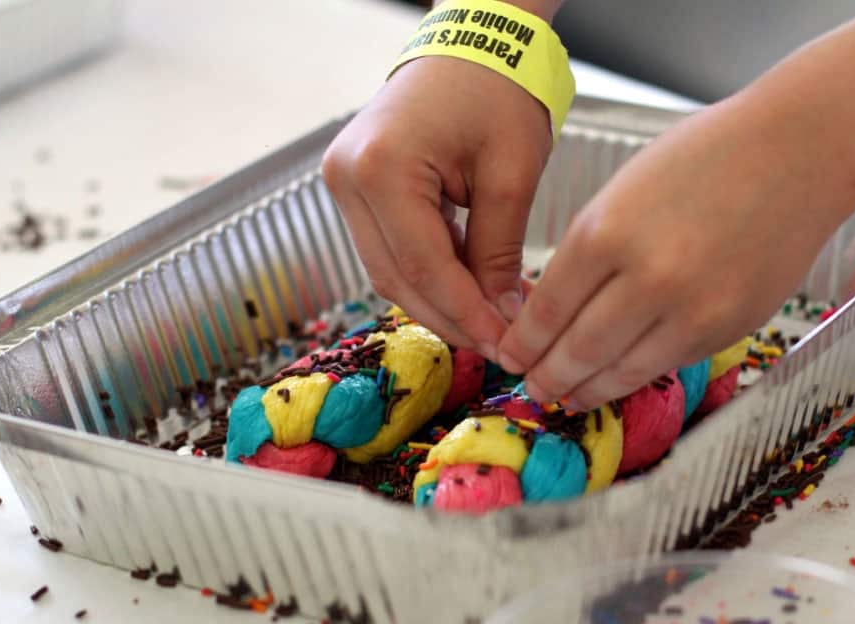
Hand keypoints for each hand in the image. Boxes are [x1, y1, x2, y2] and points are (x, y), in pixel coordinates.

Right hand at [322, 56, 552, 358]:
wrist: (471, 47)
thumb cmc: (496, 93)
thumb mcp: (511, 174)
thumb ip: (500, 253)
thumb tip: (502, 318)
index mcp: (382, 168)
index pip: (424, 267)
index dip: (465, 314)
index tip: (504, 345)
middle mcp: (348, 179)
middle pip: (397, 278)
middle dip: (450, 317)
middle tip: (498, 343)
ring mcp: (344, 183)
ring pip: (389, 271)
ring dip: (438, 301)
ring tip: (488, 320)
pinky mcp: (356, 188)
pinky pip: (389, 249)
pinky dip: (428, 274)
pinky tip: (467, 288)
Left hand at [497, 98, 854, 408]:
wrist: (798, 151)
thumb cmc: (707, 156)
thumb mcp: (624, 190)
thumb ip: (590, 249)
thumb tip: (555, 308)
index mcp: (606, 231)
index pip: (548, 309)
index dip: (523, 342)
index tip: (511, 354)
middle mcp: (646, 276)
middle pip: (578, 349)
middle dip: (547, 375)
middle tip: (532, 387)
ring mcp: (690, 308)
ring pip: (621, 370)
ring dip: (586, 389)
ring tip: (566, 396)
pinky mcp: (727, 327)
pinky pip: (666, 364)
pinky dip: (634, 376)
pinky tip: (616, 379)